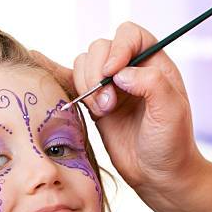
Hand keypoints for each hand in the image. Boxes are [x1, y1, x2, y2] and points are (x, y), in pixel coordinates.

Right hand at [31, 22, 207, 211]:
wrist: (158, 175)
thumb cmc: (171, 144)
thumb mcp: (171, 111)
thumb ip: (151, 84)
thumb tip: (119, 73)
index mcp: (154, 64)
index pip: (130, 35)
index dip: (117, 47)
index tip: (113, 73)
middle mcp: (131, 70)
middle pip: (100, 48)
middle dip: (97, 74)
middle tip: (108, 105)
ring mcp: (110, 87)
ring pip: (84, 65)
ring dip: (86, 86)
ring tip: (102, 112)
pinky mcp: (94, 105)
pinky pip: (71, 83)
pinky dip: (54, 72)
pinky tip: (39, 62)